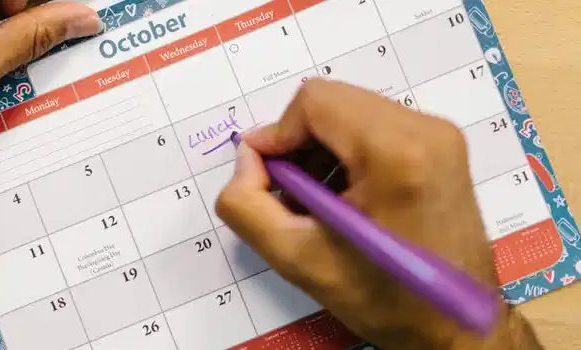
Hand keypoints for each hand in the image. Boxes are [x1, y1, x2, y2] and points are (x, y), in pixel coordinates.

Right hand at [216, 79, 541, 349]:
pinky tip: (342, 195)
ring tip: (316, 200)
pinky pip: (376, 124)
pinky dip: (346, 151)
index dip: (278, 134)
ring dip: (320, 148)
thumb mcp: (297, 259)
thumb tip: (248, 158)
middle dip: (299, 142)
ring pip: (352, 111)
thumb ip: (247, 204)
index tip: (268, 176)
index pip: (315, 102)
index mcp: (396, 154)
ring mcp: (439, 135)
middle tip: (291, 193)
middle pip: (334, 102)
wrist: (455, 325)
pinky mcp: (443, 145)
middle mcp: (425, 130)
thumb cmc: (384, 297)